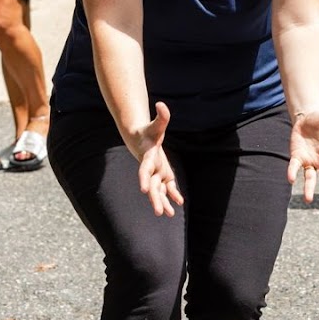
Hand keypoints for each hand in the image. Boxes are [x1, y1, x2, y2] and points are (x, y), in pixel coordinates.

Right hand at [131, 101, 182, 216]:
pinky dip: (172, 195)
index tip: (144, 190)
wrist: (139, 140)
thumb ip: (161, 117)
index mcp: (147, 158)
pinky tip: (178, 204)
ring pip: (159, 190)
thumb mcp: (156, 125)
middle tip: (158, 212)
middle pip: (152, 186)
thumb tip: (161, 104)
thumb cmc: (147, 132)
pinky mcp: (163, 175)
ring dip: (163, 201)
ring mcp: (156, 173)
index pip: (144, 170)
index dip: (144, 179)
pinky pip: (167, 187)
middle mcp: (151, 168)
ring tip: (168, 214)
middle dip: (155, 199)